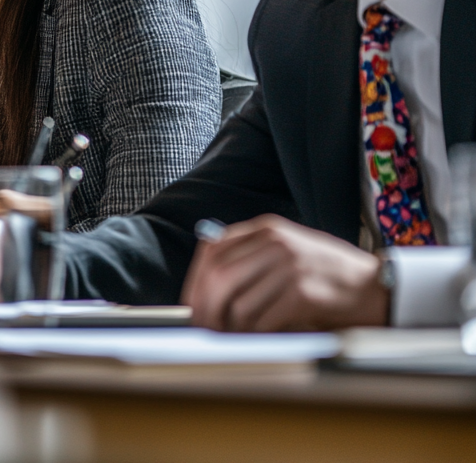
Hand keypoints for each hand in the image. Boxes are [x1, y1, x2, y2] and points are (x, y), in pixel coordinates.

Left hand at [181, 214, 388, 331]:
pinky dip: (254, 335)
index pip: (213, 249)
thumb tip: (207, 285)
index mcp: (267, 229)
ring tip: (229, 336)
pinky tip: (258, 338)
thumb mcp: (287, 250)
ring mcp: (289, 267)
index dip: (196, 280)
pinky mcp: (303, 294)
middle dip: (205, 306)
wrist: (375, 286)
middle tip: (203, 327)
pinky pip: (263, 320)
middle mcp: (275, 243)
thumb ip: (253, 256)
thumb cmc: (327, 273)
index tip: (191, 302)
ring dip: (229, 327)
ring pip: (238, 302)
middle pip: (219, 276)